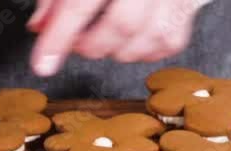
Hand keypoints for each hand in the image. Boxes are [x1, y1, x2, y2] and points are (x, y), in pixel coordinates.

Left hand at [28, 0, 201, 75]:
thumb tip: (40, 26)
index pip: (81, 4)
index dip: (58, 38)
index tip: (43, 63)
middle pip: (122, 25)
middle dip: (91, 45)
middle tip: (75, 42)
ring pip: (152, 36)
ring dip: (118, 51)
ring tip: (101, 39)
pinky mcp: (190, 1)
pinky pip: (172, 39)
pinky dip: (145, 49)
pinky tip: (128, 40)